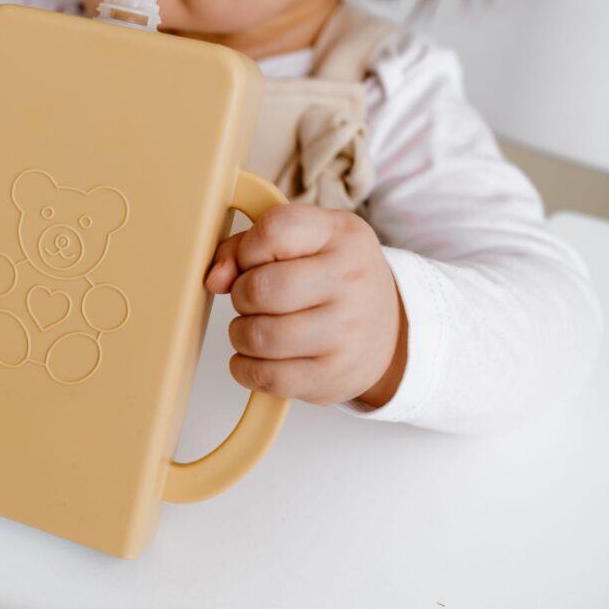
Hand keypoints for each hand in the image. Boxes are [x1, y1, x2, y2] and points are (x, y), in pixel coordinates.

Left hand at [204, 204, 407, 407]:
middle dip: (242, 295)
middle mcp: (351, 282)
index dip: (248, 249)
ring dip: (241, 333)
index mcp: (342, 236)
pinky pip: (266, 376)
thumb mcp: (305, 242)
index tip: (253, 262)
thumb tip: (215, 278)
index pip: (274, 230)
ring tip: (256, 328)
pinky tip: (258, 357)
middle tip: (253, 300)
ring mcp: (345, 334)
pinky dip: (247, 368)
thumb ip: (247, 246)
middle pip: (260, 288)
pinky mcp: (332, 377)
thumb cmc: (336, 280)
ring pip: (258, 335)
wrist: (393, 332)